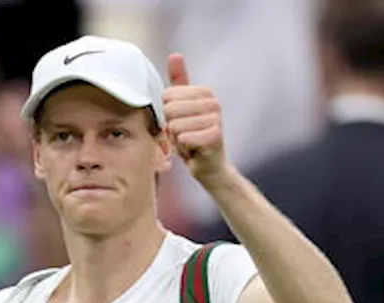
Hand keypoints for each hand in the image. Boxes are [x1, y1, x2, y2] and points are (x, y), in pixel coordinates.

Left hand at [162, 53, 227, 185]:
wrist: (210, 167)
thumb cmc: (193, 137)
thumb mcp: (182, 108)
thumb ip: (179, 82)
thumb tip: (175, 54)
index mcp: (205, 92)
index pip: (167, 96)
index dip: (168, 114)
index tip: (182, 122)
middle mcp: (214, 103)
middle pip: (170, 110)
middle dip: (172, 128)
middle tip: (186, 135)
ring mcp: (216, 119)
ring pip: (175, 126)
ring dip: (177, 140)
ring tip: (190, 143)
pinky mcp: (215, 137)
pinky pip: (183, 138)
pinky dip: (184, 149)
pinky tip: (195, 151)